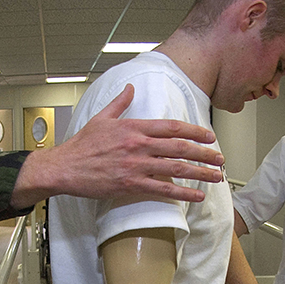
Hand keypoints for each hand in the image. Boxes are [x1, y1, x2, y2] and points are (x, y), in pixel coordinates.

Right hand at [12, 84, 222, 206]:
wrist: (64, 168)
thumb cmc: (82, 145)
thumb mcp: (101, 117)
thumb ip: (120, 102)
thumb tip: (131, 88)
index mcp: (133, 127)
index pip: (172, 127)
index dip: (194, 131)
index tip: (209, 136)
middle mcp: (138, 145)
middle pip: (179, 148)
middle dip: (204, 153)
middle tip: (220, 159)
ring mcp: (136, 166)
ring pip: (176, 169)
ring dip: (200, 173)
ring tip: (216, 176)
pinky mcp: (131, 185)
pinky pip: (162, 190)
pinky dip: (183, 193)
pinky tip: (197, 195)